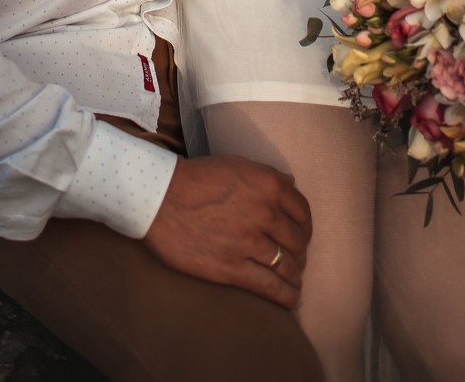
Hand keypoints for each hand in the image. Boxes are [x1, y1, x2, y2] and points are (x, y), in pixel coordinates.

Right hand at [142, 154, 311, 308]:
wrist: (159, 198)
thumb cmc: (195, 179)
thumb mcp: (236, 165)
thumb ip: (266, 176)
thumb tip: (291, 185)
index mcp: (267, 184)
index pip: (302, 210)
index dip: (305, 226)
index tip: (301, 235)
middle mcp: (264, 212)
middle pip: (297, 240)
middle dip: (300, 252)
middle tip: (296, 260)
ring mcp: (249, 242)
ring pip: (287, 265)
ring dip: (295, 276)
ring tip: (295, 283)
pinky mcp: (232, 268)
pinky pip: (270, 287)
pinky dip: (286, 296)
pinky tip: (291, 299)